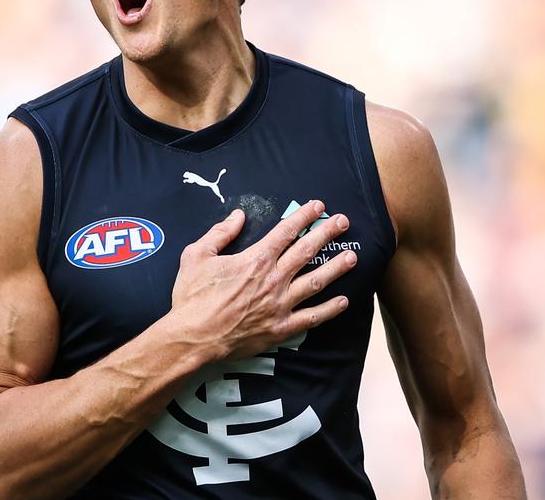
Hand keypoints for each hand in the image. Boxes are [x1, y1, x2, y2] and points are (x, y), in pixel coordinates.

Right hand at [170, 200, 357, 360]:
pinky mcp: (281, 328)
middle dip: (327, 233)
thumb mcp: (197, 255)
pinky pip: (312, 318)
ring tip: (352, 257)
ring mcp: (280, 305)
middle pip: (307, 251)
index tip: (319, 206)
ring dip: (336, 268)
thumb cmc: (192, 297)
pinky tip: (343, 301)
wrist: (193, 338)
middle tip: (343, 222)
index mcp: (255, 259)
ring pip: (316, 282)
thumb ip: (220, 233)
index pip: (286, 231)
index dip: (304, 216)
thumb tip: (238, 216)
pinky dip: (329, 310)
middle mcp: (273, 279)